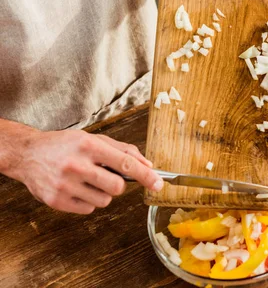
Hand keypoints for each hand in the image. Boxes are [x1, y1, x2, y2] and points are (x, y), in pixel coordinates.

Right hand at [12, 130, 162, 214]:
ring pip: (104, 201)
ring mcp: (65, 185)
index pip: (126, 164)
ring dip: (102, 193)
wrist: (28, 154)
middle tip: (107, 177)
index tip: (158, 184)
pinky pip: (88, 209)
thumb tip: (147, 165)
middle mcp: (77, 165)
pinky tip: (77, 189)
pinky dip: (88, 201)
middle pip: (117, 187)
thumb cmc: (65, 145)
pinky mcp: (57, 201)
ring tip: (88, 181)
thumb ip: (123, 150)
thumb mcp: (93, 139)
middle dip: (118, 185)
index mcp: (89, 146)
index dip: (146, 176)